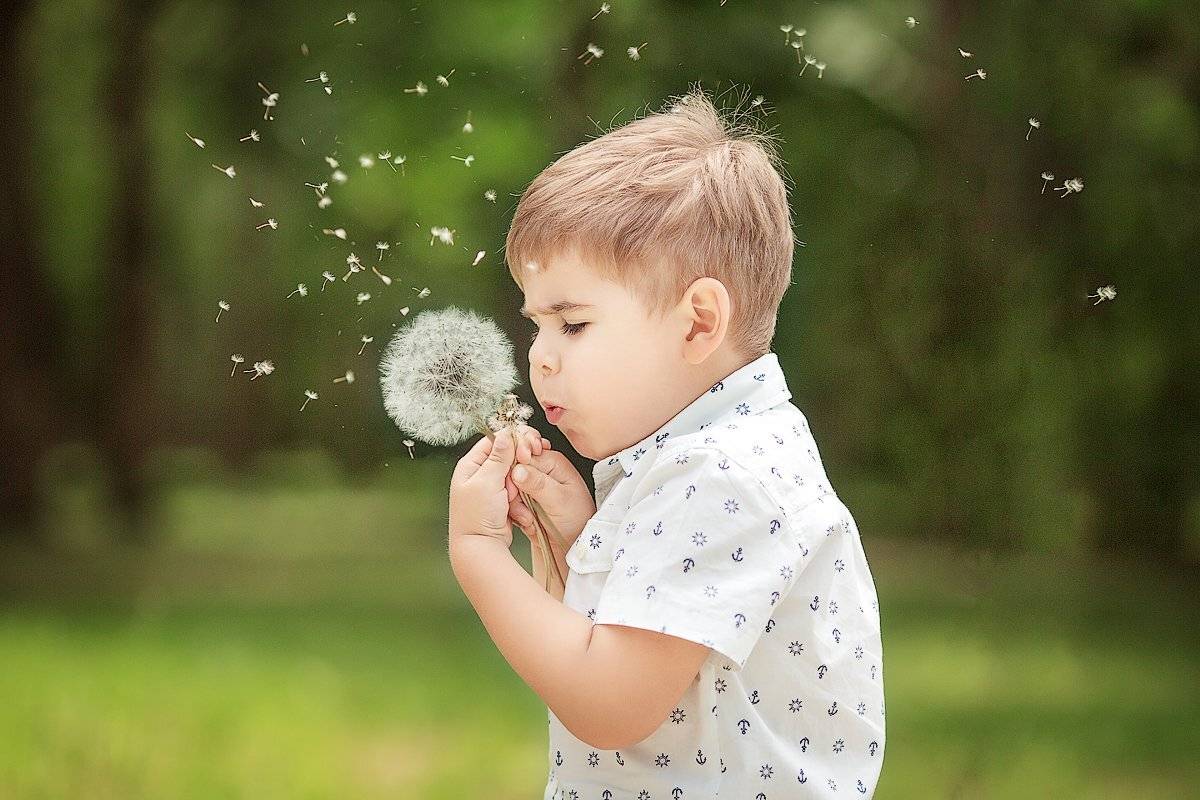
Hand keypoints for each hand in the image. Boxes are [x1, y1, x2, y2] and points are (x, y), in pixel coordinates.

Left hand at [448, 427, 544, 548]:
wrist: (481, 547)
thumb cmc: (476, 516)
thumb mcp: (486, 482)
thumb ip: (498, 457)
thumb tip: (505, 434)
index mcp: (470, 465)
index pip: (493, 441)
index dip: (511, 440)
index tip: (527, 445)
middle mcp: (479, 474)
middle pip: (507, 456)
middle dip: (516, 467)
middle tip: (516, 479)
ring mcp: (491, 487)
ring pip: (515, 474)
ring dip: (518, 484)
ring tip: (511, 497)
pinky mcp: (502, 499)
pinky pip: (517, 490)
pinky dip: (519, 497)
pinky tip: (515, 507)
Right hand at [504, 433, 596, 554]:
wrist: (575, 543)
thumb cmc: (577, 519)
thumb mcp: (560, 500)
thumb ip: (539, 483)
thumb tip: (518, 469)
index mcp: (552, 462)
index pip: (523, 453)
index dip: (514, 467)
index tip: (515, 484)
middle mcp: (541, 471)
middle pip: (511, 470)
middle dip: (513, 489)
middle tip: (522, 504)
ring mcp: (532, 486)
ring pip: (508, 488)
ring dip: (514, 505)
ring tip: (528, 517)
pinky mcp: (525, 501)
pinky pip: (510, 502)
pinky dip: (515, 513)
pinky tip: (527, 521)